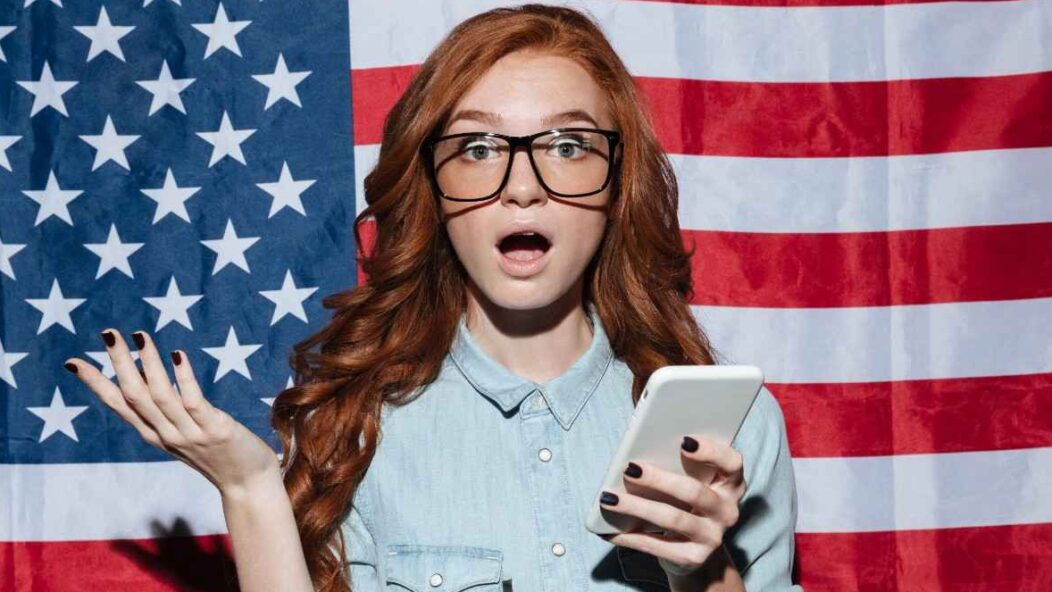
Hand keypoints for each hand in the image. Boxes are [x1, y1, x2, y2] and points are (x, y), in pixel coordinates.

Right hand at [63, 328, 280, 496]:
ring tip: (140, 336)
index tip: (73, 362)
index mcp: (153, 434)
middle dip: (119, 363)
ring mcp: (189, 433)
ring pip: (160, 395)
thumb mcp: (181, 433)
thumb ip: (163, 411)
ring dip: (149, 364)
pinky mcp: (215, 430)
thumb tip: (146, 375)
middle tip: (108, 333)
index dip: (95, 384)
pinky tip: (177, 355)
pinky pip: (193, 401)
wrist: (247, 484)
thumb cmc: (217, 453)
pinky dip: (183, 378)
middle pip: (134, 395)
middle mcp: (165, 434)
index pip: (117, 405)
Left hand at [599, 434, 746, 576]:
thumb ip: (677, 462)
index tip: (683, 441)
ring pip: (672, 519)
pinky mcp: (693, 558)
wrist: (695, 550)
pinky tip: (609, 530)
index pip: (731, 462)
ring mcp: (712, 537)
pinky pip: (658, 546)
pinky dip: (631, 537)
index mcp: (730, 483)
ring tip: (610, 498)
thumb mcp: (692, 480)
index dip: (710, 451)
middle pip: (694, 492)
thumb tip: (639, 445)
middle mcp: (727, 510)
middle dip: (658, 479)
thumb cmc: (687, 502)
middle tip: (629, 469)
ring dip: (637, 507)